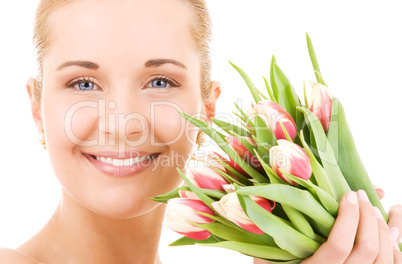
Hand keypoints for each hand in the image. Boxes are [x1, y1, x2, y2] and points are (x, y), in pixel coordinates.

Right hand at [254, 190, 401, 263]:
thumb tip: (275, 199)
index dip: (348, 217)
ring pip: (385, 259)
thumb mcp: (265, 255)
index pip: (339, 245)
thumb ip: (272, 230)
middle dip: (368, 216)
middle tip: (360, 195)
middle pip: (367, 249)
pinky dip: (396, 244)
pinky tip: (393, 227)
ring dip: (384, 228)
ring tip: (374, 208)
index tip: (348, 195)